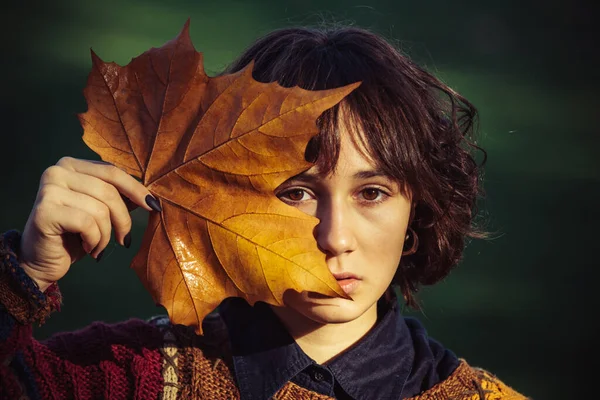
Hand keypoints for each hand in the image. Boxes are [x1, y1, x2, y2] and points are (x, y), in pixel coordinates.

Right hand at [19, 157, 160, 291]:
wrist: (41, 261)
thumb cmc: (75, 235)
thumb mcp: (102, 212)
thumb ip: (120, 198)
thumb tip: (151, 194)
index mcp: (72, 165)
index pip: (113, 172)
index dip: (137, 189)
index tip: (154, 206)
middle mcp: (57, 171)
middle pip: (109, 191)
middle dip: (124, 220)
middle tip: (125, 240)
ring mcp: (49, 189)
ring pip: (100, 210)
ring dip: (107, 235)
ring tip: (99, 246)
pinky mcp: (45, 211)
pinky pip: (88, 224)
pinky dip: (95, 241)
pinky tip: (88, 248)